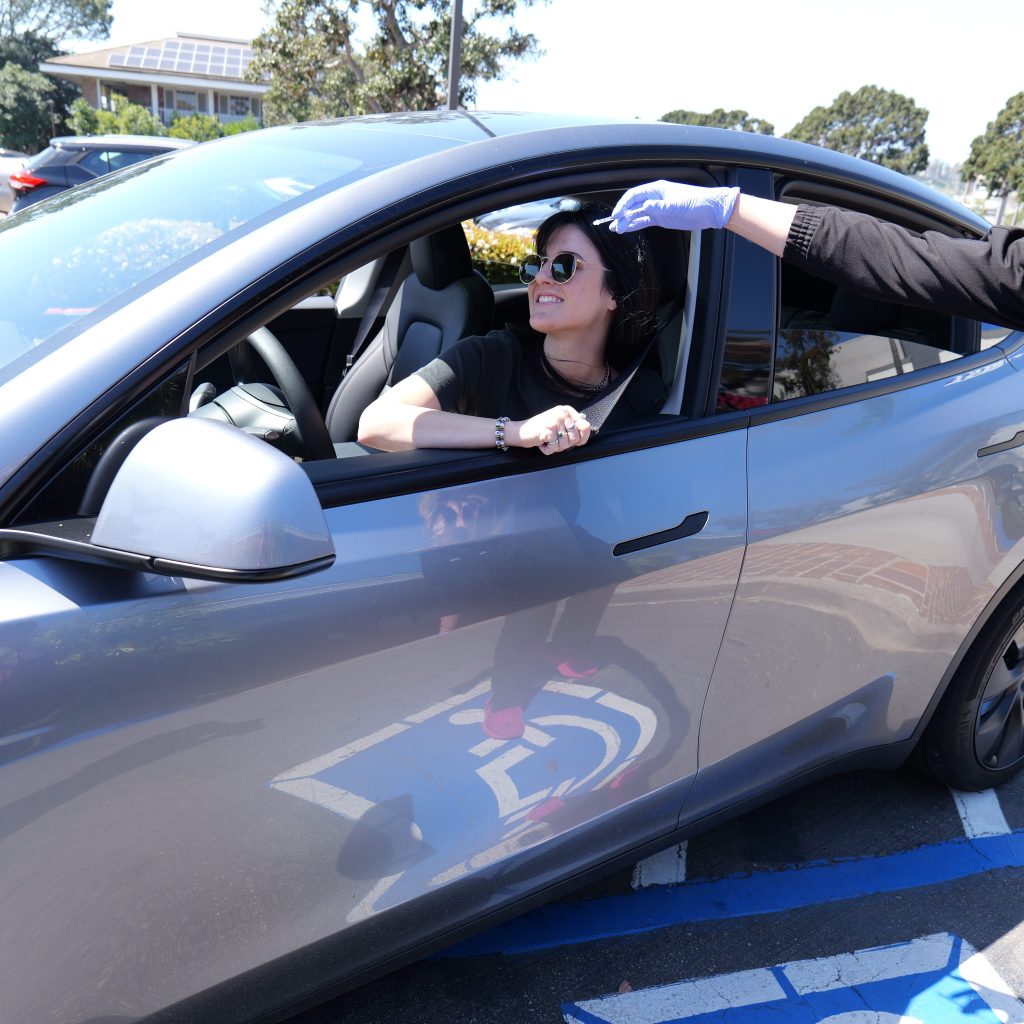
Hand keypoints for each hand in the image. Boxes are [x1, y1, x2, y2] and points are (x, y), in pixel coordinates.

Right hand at [514, 405, 591, 454]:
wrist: (520, 431)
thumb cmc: (541, 430)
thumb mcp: (559, 424)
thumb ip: (573, 425)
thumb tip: (586, 426)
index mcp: (567, 410)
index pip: (585, 426)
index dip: (580, 438)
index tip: (569, 438)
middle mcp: (562, 413)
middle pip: (575, 438)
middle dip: (564, 444)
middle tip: (553, 439)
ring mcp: (555, 420)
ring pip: (565, 445)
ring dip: (555, 448)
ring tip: (547, 440)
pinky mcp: (547, 429)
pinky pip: (554, 448)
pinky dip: (547, 450)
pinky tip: (542, 443)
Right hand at [609, 180, 739, 232]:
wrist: (711, 210)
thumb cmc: (697, 202)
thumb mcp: (677, 205)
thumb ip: (660, 207)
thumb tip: (645, 207)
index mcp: (657, 190)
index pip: (634, 195)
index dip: (624, 204)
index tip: (617, 214)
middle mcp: (655, 198)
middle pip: (634, 205)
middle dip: (623, 214)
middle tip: (614, 224)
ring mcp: (658, 208)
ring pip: (637, 214)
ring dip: (627, 221)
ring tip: (616, 229)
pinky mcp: (661, 218)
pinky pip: (644, 221)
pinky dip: (635, 225)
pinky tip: (627, 229)